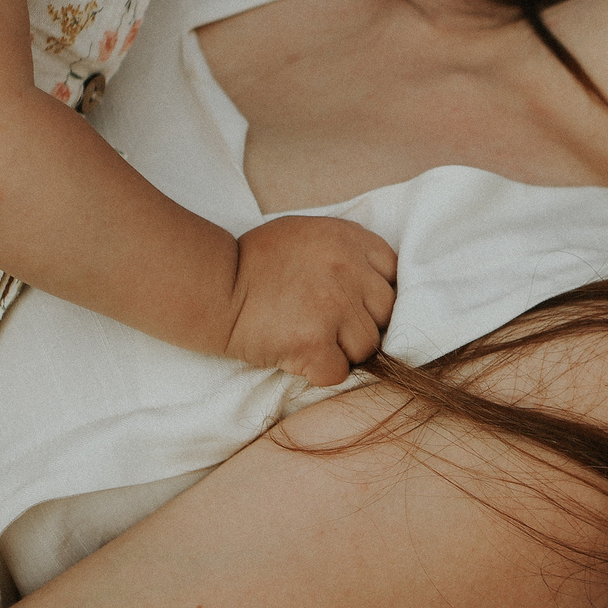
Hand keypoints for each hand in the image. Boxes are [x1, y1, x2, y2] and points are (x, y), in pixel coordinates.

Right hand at [224, 215, 397, 386]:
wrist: (214, 287)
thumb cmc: (255, 262)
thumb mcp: (307, 234)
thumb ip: (345, 251)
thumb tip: (376, 281)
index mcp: (349, 239)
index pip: (393, 274)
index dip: (374, 294)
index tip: (354, 302)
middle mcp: (348, 270)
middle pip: (385, 314)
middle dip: (361, 324)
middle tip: (328, 325)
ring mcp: (334, 308)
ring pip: (367, 347)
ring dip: (343, 351)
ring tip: (310, 339)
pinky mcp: (314, 344)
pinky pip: (340, 372)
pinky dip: (321, 371)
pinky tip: (297, 355)